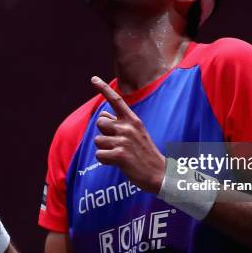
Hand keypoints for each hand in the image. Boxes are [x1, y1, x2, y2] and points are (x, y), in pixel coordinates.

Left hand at [91, 76, 164, 193]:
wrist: (159, 174)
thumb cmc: (144, 154)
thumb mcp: (137, 133)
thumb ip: (120, 123)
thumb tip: (103, 115)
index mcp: (133, 120)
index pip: (116, 100)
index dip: (103, 89)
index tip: (93, 78)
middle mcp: (128, 127)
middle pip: (100, 122)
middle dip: (103, 133)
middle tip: (118, 143)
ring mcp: (124, 141)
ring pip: (98, 140)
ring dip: (104, 149)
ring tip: (119, 154)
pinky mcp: (119, 155)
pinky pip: (99, 155)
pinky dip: (104, 161)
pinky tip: (117, 163)